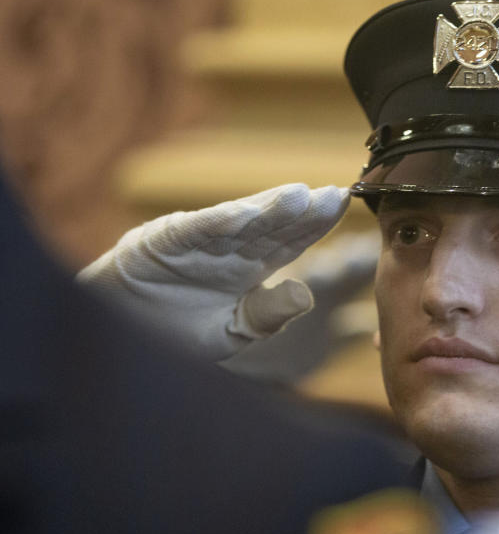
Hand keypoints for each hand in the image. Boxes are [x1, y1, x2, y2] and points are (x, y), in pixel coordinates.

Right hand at [78, 183, 349, 360]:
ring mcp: (200, 242)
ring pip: (240, 222)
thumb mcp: (231, 334)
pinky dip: (218, 222)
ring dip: (268, 209)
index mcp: (250, 268)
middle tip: (334, 195)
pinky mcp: (165, 240)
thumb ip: (268, 316)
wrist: (121, 338)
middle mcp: (230, 248)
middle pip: (273, 227)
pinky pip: (196, 229)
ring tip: (300, 196)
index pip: (291, 242)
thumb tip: (307, 295)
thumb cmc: (177, 331)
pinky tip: (244, 213)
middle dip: (304, 212)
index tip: (342, 207)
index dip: (317, 224)